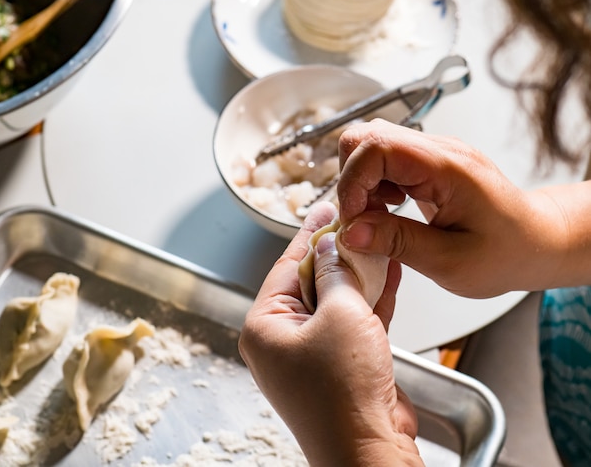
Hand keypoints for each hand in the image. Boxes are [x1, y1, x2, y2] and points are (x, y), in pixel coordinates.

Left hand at [239, 202, 422, 466]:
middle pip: (311, 282)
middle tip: (355, 222)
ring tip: (376, 241)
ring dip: (357, 275)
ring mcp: (312, 354)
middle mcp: (282, 340)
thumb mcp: (341, 314)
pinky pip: (351, 322)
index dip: (310, 235)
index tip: (325, 210)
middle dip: (337, 254)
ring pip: (335, 302)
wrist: (369, 449)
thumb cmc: (345, 391)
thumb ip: (336, 273)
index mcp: (265, 326)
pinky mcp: (340, 364)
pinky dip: (369, 301)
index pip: (288, 267)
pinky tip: (387, 273)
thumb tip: (330, 247)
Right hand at [336, 118, 582, 297]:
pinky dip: (373, 187)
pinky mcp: (427, 164)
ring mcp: (432, 153)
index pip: (376, 146)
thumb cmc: (506, 253)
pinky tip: (388, 211)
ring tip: (377, 219)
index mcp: (446, 167)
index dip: (353, 182)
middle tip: (362, 219)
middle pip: (366, 137)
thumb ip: (397, 243)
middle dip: (350, 180)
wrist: (536, 241)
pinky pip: (384, 161)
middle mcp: (438, 150)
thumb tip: (351, 233)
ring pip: (370, 147)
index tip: (354, 220)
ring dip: (360, 184)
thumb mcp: (450, 262)